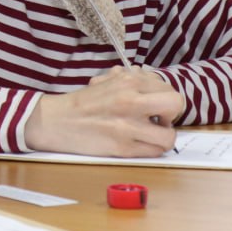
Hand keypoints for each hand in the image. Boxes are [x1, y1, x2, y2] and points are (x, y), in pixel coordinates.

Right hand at [24, 66, 184, 156]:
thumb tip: (148, 78)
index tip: (154, 107)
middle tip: (159, 119)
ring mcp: (127, 126)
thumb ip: (129, 78)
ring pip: (168, 136)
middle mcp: (130, 100)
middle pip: (176, 104)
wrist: (56, 121)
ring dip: (163, 137)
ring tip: (150, 135)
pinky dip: (150, 149)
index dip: (164, 99)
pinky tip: (138, 144)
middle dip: (172, 114)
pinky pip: (153, 152)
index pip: (167, 87)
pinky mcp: (122, 147)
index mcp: (127, 81)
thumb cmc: (82, 103)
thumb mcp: (105, 81)